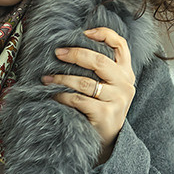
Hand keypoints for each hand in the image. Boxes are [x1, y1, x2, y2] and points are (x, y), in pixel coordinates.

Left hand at [40, 27, 135, 163]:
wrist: (109, 141)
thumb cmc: (103, 108)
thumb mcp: (109, 87)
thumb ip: (101, 69)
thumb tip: (71, 47)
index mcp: (126, 73)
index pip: (120, 45)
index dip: (104, 34)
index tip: (84, 32)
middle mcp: (125, 84)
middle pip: (99, 61)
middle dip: (75, 54)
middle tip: (57, 52)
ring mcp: (117, 100)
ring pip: (85, 82)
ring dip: (61, 78)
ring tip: (46, 78)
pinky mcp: (105, 114)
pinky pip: (78, 100)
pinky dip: (62, 96)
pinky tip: (53, 95)